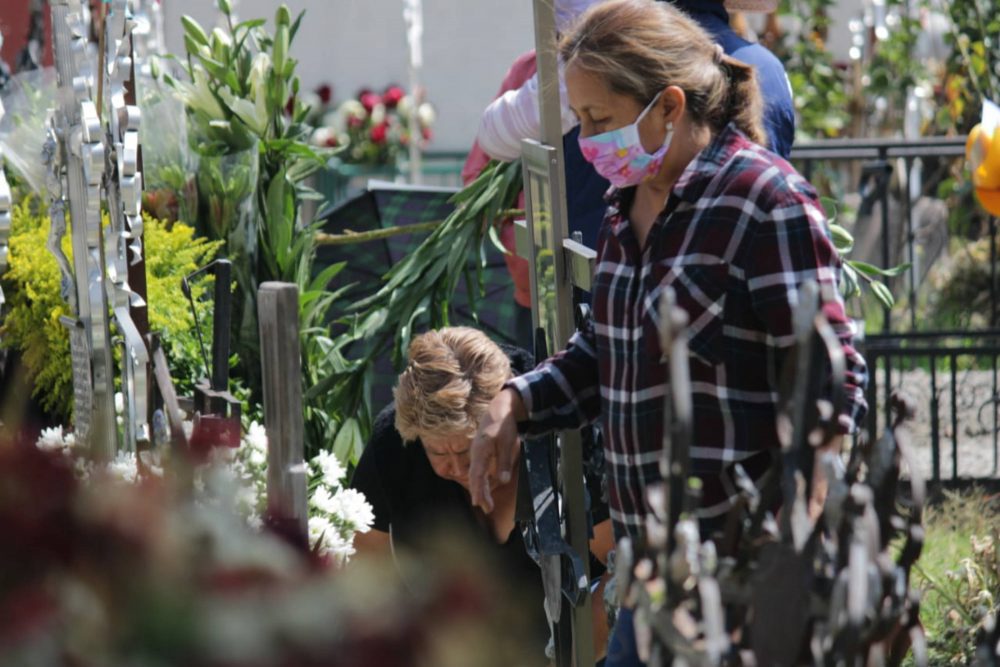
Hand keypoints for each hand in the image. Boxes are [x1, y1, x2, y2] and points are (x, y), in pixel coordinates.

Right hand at [469, 387, 525, 511]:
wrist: (499, 410)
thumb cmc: (504, 425)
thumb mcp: (507, 443)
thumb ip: (504, 462)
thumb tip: (502, 481)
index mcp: (481, 450)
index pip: (477, 474)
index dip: (477, 489)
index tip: (478, 502)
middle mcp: (475, 453)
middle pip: (475, 478)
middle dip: (480, 494)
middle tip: (487, 509)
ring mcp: (476, 454)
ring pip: (476, 475)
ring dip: (481, 490)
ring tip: (487, 505)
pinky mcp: (480, 454)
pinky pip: (478, 471)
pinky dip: (481, 482)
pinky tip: (485, 491)